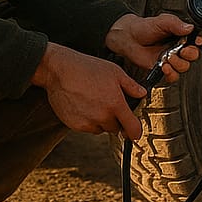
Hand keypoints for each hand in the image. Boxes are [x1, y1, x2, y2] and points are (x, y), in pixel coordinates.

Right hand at [31, 42, 145, 138]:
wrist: (59, 70)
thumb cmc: (86, 68)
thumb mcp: (114, 72)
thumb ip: (131, 86)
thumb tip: (142, 93)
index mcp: (115, 104)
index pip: (132, 128)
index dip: (136, 132)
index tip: (135, 133)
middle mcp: (102, 116)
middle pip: (116, 128)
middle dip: (115, 119)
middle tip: (107, 104)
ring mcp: (88, 122)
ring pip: (101, 129)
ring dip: (101, 121)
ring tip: (93, 102)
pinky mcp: (75, 125)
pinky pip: (87, 128)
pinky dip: (88, 121)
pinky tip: (83, 106)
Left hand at [104, 12, 201, 82]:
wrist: (128, 38)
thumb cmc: (144, 28)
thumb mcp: (161, 21)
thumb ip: (176, 23)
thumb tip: (190, 27)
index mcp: (180, 35)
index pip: (196, 41)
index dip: (197, 43)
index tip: (195, 42)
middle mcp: (178, 47)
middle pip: (193, 56)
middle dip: (189, 54)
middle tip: (181, 50)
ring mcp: (171, 58)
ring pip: (184, 67)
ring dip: (178, 64)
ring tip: (168, 57)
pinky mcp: (163, 68)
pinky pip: (173, 76)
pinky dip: (171, 74)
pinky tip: (165, 67)